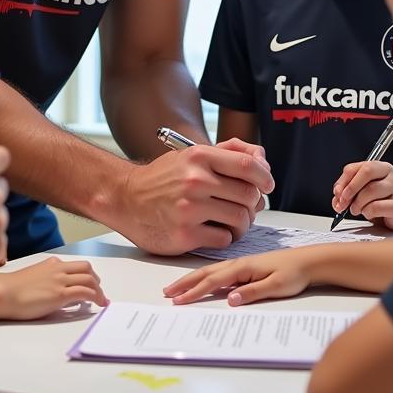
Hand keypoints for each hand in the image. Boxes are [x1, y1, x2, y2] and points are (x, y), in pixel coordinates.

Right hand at [0, 257, 106, 318]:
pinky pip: (84, 292)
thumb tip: (55, 290)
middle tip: (99, 291)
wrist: (4, 292)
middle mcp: (58, 269)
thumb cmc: (13, 289)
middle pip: (86, 268)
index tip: (91, 284)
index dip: (87, 274)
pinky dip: (95, 297)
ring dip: (98, 290)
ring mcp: (60, 281)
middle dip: (96, 279)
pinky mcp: (60, 294)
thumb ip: (47, 279)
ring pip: (88, 279)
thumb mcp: (34, 277)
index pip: (75, 266)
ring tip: (102, 300)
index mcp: (52, 264)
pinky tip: (97, 304)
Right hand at [117, 144, 273, 255]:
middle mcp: (195, 180)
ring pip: (240, 219)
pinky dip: (225, 237)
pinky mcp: (185, 235)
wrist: (126, 199)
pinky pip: (224, 239)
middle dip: (254, 203)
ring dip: (243, 224)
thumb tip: (262, 158)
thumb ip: (227, 152)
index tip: (267, 184)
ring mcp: (190, 209)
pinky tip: (214, 231)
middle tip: (248, 207)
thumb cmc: (162, 178)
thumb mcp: (191, 155)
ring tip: (232, 222)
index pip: (247, 164)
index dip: (265, 176)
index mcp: (199, 157)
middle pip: (248, 195)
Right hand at [163, 248, 312, 305]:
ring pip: (211, 272)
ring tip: (177, 286)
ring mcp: (242, 264)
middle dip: (185, 283)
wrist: (311, 261)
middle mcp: (239, 264)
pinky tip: (202, 280)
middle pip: (206, 274)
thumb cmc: (295, 273)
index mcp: (243, 267)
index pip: (213, 282)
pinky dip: (206, 276)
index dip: (194, 292)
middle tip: (167, 292)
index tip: (178, 301)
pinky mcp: (247, 267)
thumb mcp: (276, 286)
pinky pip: (220, 272)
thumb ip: (253, 292)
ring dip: (193, 278)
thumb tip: (230, 300)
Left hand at [332, 160, 392, 230]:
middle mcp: (390, 174)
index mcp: (378, 166)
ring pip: (371, 190)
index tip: (337, 193)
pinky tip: (369, 213)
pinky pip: (376, 207)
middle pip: (367, 172)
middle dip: (350, 188)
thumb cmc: (377, 201)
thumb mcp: (360, 192)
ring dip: (357, 203)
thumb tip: (337, 196)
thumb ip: (346, 191)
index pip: (355, 167)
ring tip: (356, 210)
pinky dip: (367, 212)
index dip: (343, 181)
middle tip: (343, 202)